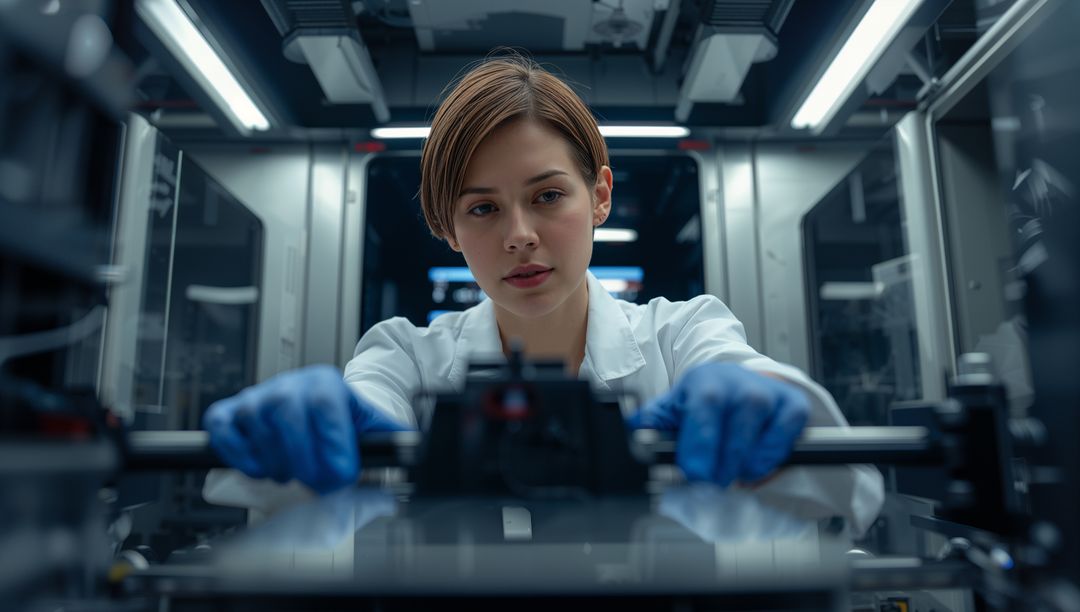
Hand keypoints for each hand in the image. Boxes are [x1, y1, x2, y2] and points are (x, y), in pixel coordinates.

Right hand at [203, 364, 408, 492]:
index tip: (342, 474)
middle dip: (304, 459)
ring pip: (257, 426)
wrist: (315, 406)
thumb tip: (413, 452)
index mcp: (326, 384)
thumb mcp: (371, 424)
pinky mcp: (230, 413)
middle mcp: (288, 385)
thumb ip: (392, 438)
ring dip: (275, 462)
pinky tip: (260, 467)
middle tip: (318, 483)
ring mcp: (256, 398)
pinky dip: (237, 454)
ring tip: (292, 473)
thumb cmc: (341, 420)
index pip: (325, 407)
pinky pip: (223, 430)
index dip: (332, 444)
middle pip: (288, 415)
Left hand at [626, 362, 809, 486]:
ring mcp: (770, 396)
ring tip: (728, 469)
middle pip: (735, 436)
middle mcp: (741, 385)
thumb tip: (631, 435)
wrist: (739, 382)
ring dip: (741, 468)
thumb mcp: (674, 407)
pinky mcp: (794, 408)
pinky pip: (782, 447)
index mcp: (705, 382)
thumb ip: (652, 423)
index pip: (705, 411)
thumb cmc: (704, 401)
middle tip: (709, 481)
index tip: (694, 474)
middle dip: (719, 469)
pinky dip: (767, 462)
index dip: (700, 447)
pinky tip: (752, 461)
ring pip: (758, 447)